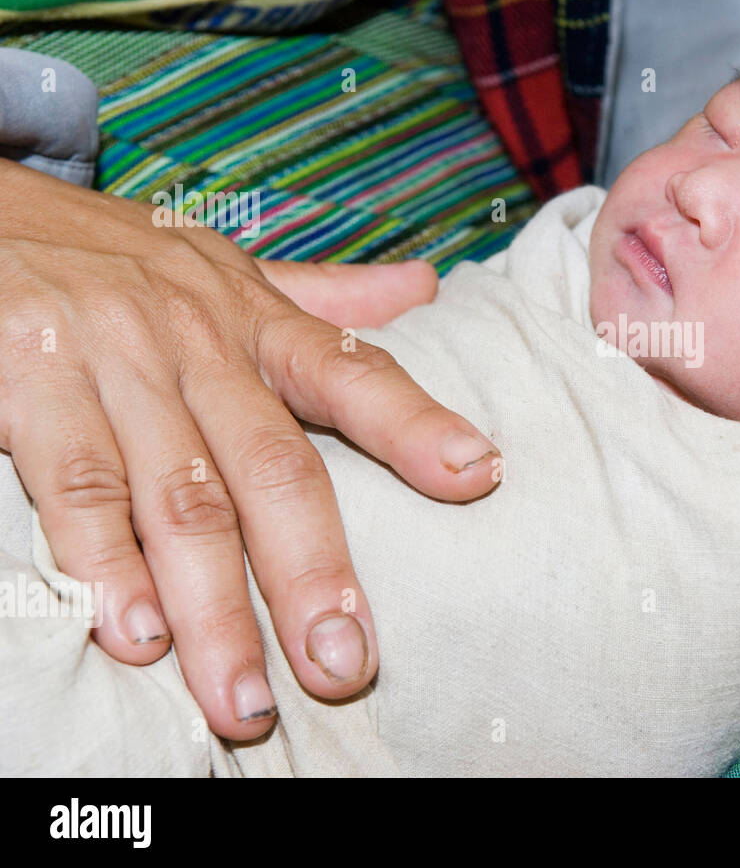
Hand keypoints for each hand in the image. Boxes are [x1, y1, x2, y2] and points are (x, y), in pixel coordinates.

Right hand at [0, 160, 502, 739]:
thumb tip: (427, 285)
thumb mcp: (227, 269)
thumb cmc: (123, 261)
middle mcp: (199, 343)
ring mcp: (115, 362)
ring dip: (214, 607)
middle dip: (313, 574)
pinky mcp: (29, 379)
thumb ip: (325, 296)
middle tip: (344, 666)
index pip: (355, 372)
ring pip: (181, 500)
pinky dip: (105, 563)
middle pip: (272, 469)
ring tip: (246, 695)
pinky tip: (135, 633)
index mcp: (258, 323)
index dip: (417, 423)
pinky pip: (76, 485)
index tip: (478, 474)